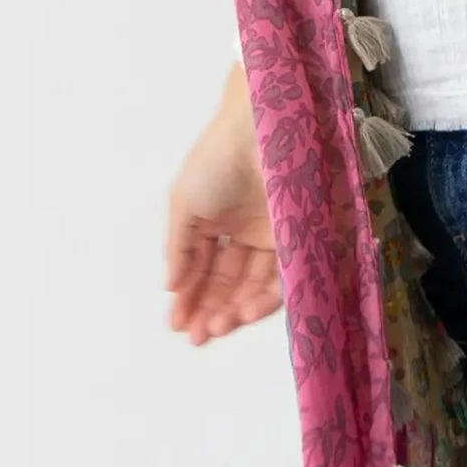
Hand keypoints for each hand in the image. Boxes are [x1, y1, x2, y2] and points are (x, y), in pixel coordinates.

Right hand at [165, 62, 281, 345]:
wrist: (259, 131)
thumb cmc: (216, 161)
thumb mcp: (184, 203)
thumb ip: (178, 248)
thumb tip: (168, 288)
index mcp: (214, 221)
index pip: (202, 268)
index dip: (190, 297)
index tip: (177, 325)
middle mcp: (243, 231)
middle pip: (228, 281)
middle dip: (211, 309)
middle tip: (198, 336)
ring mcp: (271, 234)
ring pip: (254, 282)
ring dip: (235, 308)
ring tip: (218, 327)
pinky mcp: (297, 235)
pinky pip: (281, 274)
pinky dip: (264, 296)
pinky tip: (244, 311)